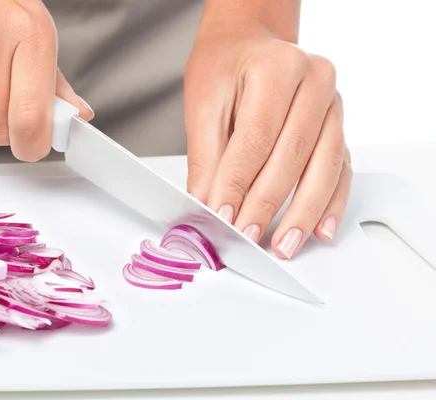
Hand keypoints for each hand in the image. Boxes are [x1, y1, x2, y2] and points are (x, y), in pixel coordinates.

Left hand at [184, 16, 351, 258]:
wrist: (248, 46)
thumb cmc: (225, 68)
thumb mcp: (204, 105)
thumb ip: (208, 159)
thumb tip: (207, 207)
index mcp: (278, 67)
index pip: (257, 137)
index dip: (237, 182)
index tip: (221, 215)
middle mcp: (315, 82)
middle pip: (293, 155)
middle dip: (266, 204)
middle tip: (247, 236)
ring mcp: (334, 106)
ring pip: (325, 167)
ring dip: (303, 212)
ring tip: (285, 245)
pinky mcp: (338, 128)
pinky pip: (342, 170)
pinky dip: (331, 203)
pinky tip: (319, 229)